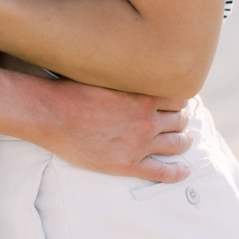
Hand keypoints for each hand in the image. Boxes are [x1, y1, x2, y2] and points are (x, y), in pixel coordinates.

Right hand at [29, 79, 195, 183]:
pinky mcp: (128, 165)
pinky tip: (184, 171)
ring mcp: (139, 144)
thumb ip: (127, 76)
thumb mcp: (106, 74)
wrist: (52, 115)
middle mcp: (147, 120)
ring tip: (186, 140)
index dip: (180, 100)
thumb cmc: (73, 90)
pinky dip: (178, 172)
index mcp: (143, 96)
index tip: (178, 102)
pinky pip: (163, 172)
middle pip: (180, 120)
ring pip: (177, 144)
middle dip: (182, 119)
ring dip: (184, 141)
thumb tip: (136, 65)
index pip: (178, 97)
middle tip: (182, 120)